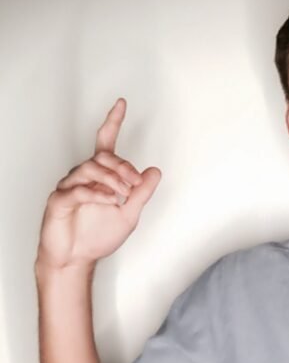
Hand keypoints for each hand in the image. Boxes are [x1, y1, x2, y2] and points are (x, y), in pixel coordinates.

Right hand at [36, 97, 161, 271]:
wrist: (76, 259)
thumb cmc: (97, 236)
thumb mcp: (129, 215)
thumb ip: (141, 193)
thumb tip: (155, 172)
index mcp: (100, 176)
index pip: (105, 142)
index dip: (113, 122)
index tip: (121, 104)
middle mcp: (83, 177)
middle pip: (101, 157)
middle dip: (122, 167)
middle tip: (134, 183)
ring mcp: (69, 187)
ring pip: (90, 170)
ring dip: (111, 180)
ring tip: (122, 195)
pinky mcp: (59, 200)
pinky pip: (78, 190)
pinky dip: (97, 194)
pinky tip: (109, 200)